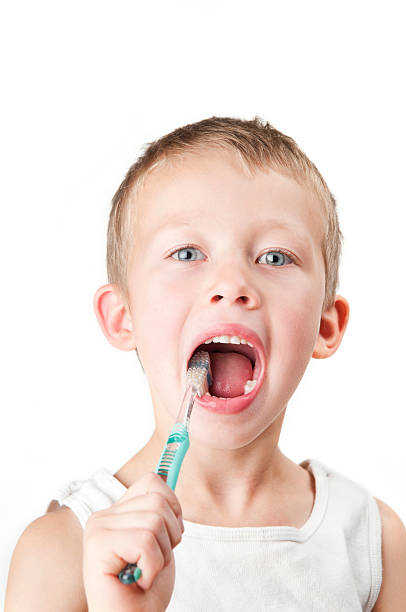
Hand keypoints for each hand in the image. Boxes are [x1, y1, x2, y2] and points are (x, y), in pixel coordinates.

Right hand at [83, 471, 183, 611]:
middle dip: (170, 536)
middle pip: (159, 501)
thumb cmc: (145, 587)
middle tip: (153, 561)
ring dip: (161, 554)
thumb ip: (159, 509)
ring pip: (155, 521)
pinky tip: (138, 579)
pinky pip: (146, 542)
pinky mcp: (98, 545)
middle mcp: (103, 515)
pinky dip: (152, 566)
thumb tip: (167, 470)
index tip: (169, 534)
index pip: (153, 481)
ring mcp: (98, 529)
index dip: (172, 507)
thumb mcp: (160, 540)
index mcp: (117, 511)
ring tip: (144, 571)